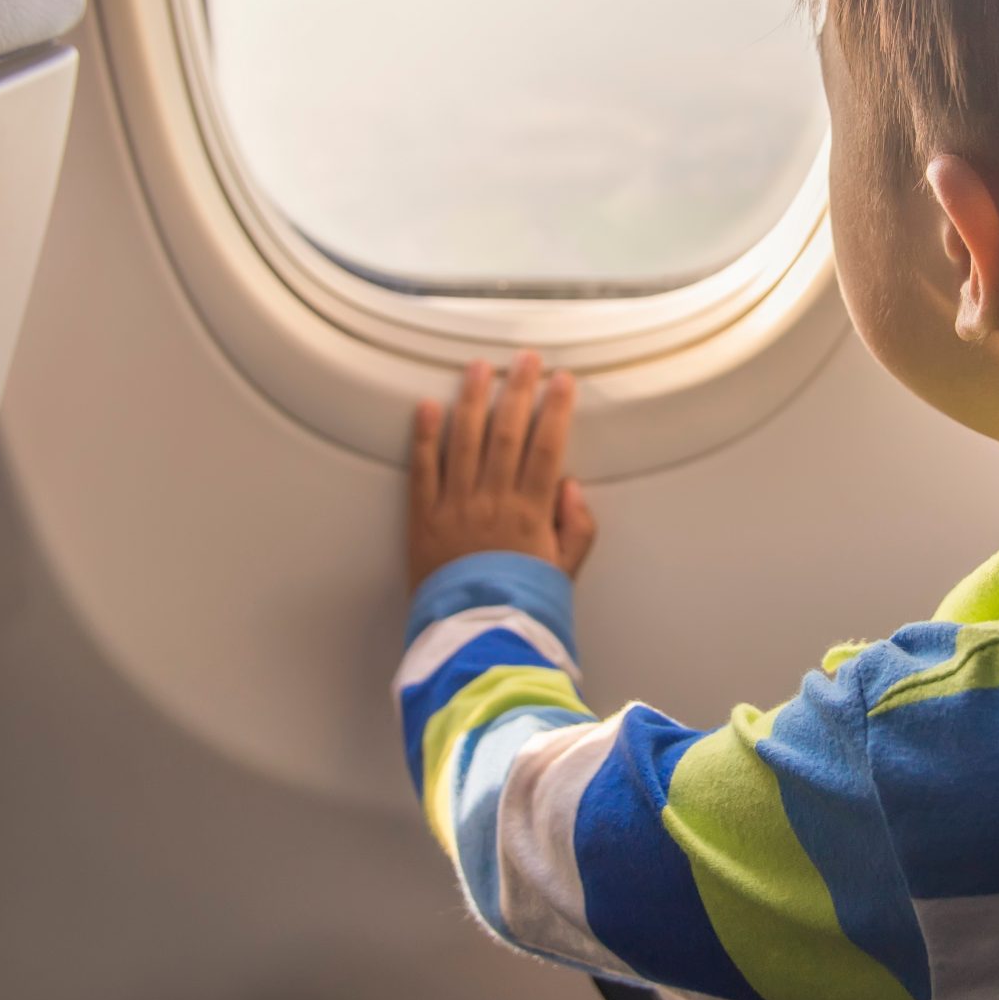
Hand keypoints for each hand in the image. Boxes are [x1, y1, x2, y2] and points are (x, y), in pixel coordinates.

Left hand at [408, 351, 597, 589]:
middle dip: (518, 389)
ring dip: (472, 398)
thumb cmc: (523, 607)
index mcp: (531, 513)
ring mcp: (456, 507)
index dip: (556, 408)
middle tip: (526, 359)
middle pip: (508, 432)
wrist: (476, 640)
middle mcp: (494, 501)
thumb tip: (571, 486)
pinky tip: (427, 406)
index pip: (548, 446)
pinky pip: (422, 469)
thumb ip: (576, 527)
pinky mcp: (423, 519)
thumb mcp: (565, 571)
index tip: (562, 380)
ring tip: (478, 366)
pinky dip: (424, 436)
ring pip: (465, 440)